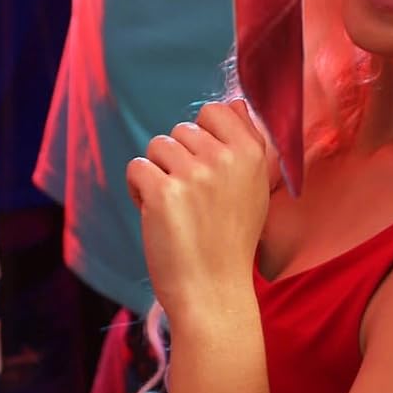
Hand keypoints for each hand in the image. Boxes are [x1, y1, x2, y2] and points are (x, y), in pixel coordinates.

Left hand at [126, 100, 271, 323]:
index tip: (207, 166)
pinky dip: (139, 189)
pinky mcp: (163, 192)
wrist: (213, 289)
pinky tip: (155, 212)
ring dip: (157, 173)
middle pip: (182, 130)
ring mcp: (194, 174)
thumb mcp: (255, 187)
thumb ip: (246, 142)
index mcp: (252, 153)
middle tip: (192, 197)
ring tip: (174, 205)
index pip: (215, 110)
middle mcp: (225, 158)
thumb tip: (236, 103)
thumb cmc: (231, 239)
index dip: (202, 136)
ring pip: (157, 146)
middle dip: (178, 159)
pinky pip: (136, 168)